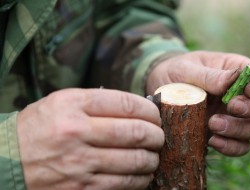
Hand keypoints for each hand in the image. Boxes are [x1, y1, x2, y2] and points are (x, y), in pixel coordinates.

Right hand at [17, 89, 163, 189]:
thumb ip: (98, 103)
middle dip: (157, 135)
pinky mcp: (82, 189)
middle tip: (159, 136)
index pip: (127, 103)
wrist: (8, 162)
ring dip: (153, 158)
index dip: (150, 110)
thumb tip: (138, 109)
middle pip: (136, 132)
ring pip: (136, 160)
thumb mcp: (62, 103)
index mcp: (72, 105)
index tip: (155, 115)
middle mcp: (77, 132)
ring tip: (153, 154)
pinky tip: (142, 173)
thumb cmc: (40, 128)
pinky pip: (124, 184)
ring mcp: (80, 163)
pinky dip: (141, 178)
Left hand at [147, 51, 249, 155]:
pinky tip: (212, 141)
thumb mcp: (187, 69)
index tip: (249, 90)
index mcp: (238, 71)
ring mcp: (236, 117)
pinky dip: (232, 147)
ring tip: (213, 124)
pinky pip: (241, 146)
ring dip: (241, 130)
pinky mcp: (225, 135)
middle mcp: (242, 96)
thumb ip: (209, 76)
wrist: (159, 91)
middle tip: (231, 107)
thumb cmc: (176, 72)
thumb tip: (231, 82)